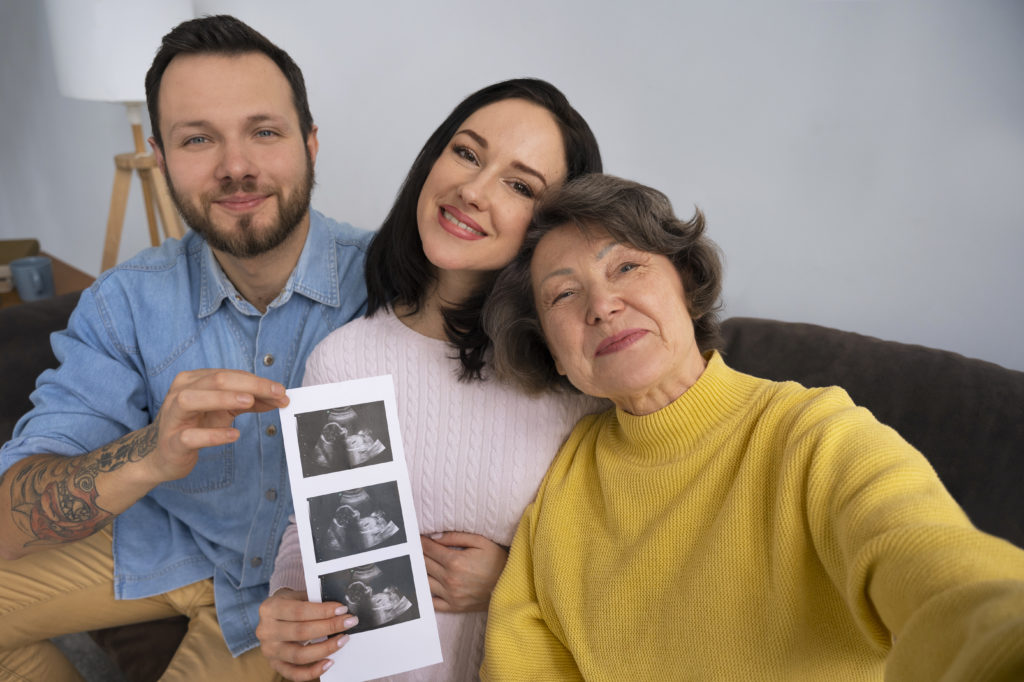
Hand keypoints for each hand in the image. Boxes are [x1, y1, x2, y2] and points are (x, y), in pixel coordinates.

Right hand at [147, 369, 288, 483]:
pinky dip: (213, 435)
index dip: (257, 381)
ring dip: (222, 399)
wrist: (164, 455)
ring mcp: (173, 417)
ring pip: (191, 399)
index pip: (229, 375)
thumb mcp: (223, 410)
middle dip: (249, 385)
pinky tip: (233, 435)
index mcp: (193, 380)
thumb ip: (249, 402)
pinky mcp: (172, 442)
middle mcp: (180, 393)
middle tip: (276, 393)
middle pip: (215, 380)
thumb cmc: (195, 425)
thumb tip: (279, 397)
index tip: (281, 391)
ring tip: (249, 402)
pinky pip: (189, 436)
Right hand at [256, 588, 357, 680]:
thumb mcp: (296, 595)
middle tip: (349, 622)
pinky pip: (294, 673)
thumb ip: (314, 600)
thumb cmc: (289, 604)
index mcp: (270, 609)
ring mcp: (269, 650)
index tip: (342, 610)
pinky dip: (313, 671)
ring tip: (343, 640)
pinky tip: (329, 662)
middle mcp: (266, 631)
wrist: (272, 616)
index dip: (323, 611)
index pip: (300, 611)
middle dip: (329, 627)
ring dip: (325, 649)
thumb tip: (339, 608)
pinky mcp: (274, 665)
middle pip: (301, 632)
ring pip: (299, 655)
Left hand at [421, 532, 508, 612]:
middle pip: (423, 564)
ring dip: (419, 571)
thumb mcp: (481, 541)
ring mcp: (451, 595)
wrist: (511, 585)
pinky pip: (431, 602)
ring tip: (417, 564)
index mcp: (455, 561)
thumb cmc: (497, 560)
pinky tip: (423, 585)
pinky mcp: (454, 606)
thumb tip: (434, 536)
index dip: (420, 541)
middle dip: (417, 554)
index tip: (415, 537)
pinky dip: (424, 593)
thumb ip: (456, 537)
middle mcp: (450, 579)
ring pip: (424, 581)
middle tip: (414, 548)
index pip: (428, 549)